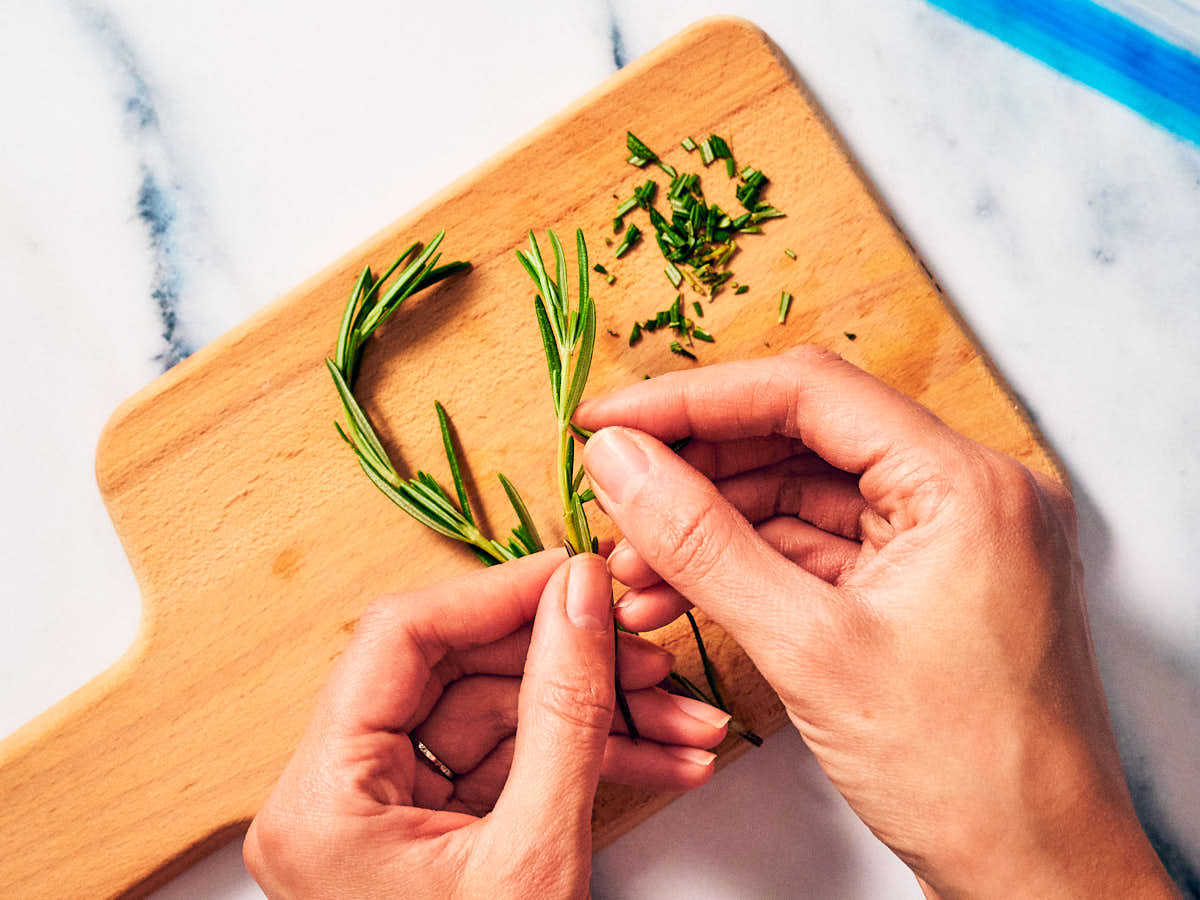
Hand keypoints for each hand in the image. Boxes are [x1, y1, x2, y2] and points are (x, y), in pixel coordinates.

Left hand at [244, 551, 727, 898]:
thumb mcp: (534, 856)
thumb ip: (563, 713)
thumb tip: (580, 597)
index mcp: (319, 799)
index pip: (399, 638)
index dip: (498, 593)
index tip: (580, 574)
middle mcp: (336, 794)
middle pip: (460, 673)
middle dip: (571, 664)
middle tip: (650, 654)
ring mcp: (387, 811)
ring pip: (499, 716)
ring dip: (598, 713)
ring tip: (684, 718)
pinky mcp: (436, 827)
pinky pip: (511, 762)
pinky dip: (585, 756)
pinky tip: (659, 754)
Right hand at [576, 347, 1174, 897]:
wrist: (1037, 879)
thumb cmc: (966, 777)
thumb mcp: (809, 649)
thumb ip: (702, 542)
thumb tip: (620, 461)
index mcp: (966, 484)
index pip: (807, 393)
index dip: (692, 399)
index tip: (609, 419)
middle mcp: (965, 494)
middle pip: (802, 439)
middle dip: (697, 473)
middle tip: (614, 499)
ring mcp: (946, 541)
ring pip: (803, 497)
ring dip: (713, 528)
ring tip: (636, 571)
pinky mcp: (923, 586)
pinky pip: (820, 550)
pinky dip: (749, 567)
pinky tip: (681, 594)